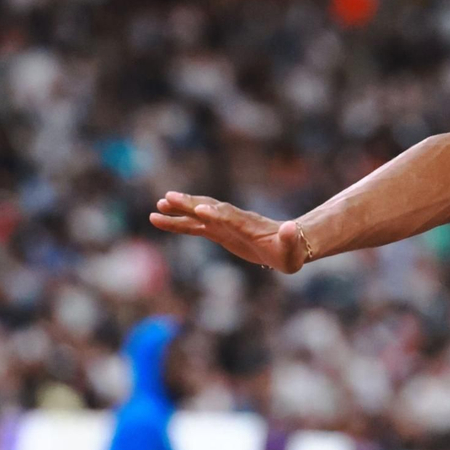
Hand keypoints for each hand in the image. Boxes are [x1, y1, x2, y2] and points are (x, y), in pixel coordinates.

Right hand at [150, 192, 306, 273]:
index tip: (201, 210)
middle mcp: (234, 220)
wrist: (287, 244)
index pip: (231, 218)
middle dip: (190, 205)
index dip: (217, 214)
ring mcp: (225, 224)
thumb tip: (290, 228)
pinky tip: (159, 220)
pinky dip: (178, 223)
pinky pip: (194, 226)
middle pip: (209, 209)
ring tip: (156, 209)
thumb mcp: (293, 249)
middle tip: (167, 198)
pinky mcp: (219, 231)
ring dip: (179, 212)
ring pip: (198, 215)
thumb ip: (289, 238)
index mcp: (250, 225)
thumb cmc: (291, 250)